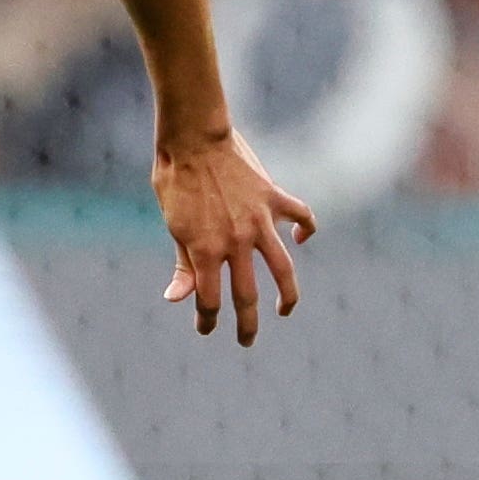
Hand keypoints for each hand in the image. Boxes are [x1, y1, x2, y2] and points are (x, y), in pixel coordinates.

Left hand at [153, 127, 316, 344]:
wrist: (193, 137)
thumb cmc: (174, 180)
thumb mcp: (172, 225)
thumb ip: (183, 264)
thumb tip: (176, 299)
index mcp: (205, 250)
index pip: (209, 300)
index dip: (207, 320)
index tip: (206, 328)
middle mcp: (236, 241)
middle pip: (246, 295)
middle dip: (247, 324)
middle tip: (246, 341)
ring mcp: (259, 220)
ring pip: (283, 269)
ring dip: (287, 295)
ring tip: (284, 310)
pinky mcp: (273, 198)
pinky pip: (301, 216)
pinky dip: (305, 229)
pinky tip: (301, 239)